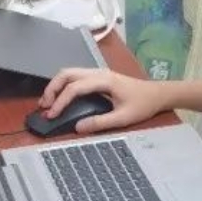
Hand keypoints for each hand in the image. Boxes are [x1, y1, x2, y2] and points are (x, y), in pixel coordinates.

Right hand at [39, 68, 167, 134]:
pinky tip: (60, 98)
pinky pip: (75, 77)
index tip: (52, 114)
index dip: (60, 101)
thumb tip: (78, 127)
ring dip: (56, 86)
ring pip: (69, 73)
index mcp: (104, 80)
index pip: (75, 88)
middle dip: (52, 89)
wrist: (157, 94)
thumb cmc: (143, 104)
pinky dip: (64, 86)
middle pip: (67, 73)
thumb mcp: (123, 118)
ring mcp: (98, 73)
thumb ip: (100, 123)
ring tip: (47, 103)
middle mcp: (98, 73)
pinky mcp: (98, 77)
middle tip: (44, 107)